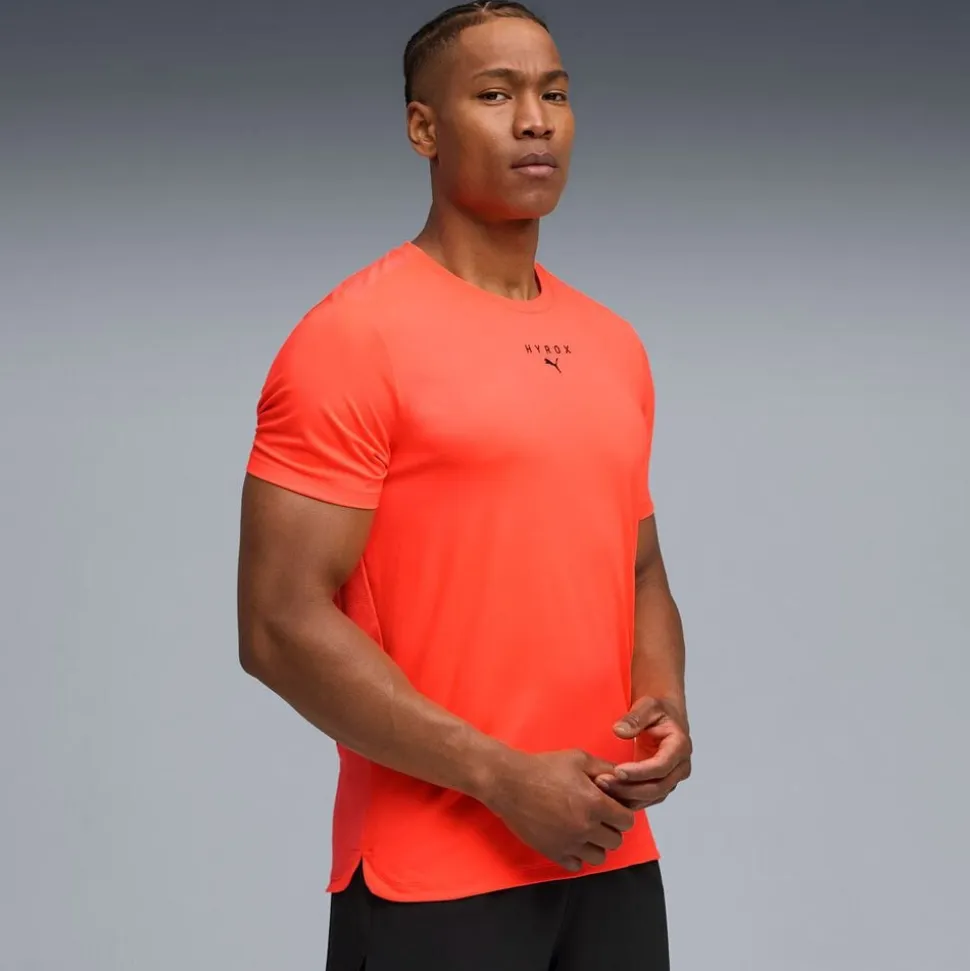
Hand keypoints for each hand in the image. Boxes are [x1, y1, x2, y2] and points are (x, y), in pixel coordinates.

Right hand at [486, 749, 636, 871]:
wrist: (510, 782)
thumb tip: (623, 779)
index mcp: (595, 803)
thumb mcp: (578, 758)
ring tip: (584, 830)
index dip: (621, 813)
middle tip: (597, 817)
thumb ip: (605, 768)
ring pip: (599, 857)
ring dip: (595, 844)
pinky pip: (576, 865)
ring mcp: (569, 843)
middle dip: (610, 828)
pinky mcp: (553, 853)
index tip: (611, 807)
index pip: (626, 821)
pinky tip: (569, 839)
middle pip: (616, 841)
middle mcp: (586, 827)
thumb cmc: (544, 767)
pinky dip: (576, 855)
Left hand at [595, 696, 691, 810]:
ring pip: (652, 796)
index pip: (661, 766)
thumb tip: (619, 731)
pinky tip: (610, 792)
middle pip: (657, 787)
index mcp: (680, 746)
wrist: (666, 718)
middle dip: (629, 788)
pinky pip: (648, 798)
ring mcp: (673, 778)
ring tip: (602, 786)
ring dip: (627, 796)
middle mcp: (680, 766)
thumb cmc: (659, 710)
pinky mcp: (662, 785)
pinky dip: (629, 798)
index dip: (640, 772)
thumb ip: (634, 718)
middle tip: (603, 781)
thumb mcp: (647, 706)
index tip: (617, 771)